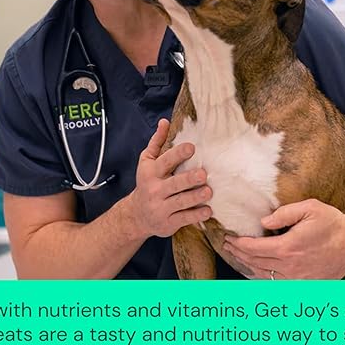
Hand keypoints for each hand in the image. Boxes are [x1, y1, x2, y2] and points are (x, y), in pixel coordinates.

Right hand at [129, 119, 211, 237]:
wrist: (136, 216)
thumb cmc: (146, 183)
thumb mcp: (147, 162)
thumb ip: (157, 142)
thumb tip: (165, 121)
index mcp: (151, 172)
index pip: (164, 161)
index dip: (178, 154)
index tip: (192, 147)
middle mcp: (154, 190)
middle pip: (174, 184)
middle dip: (188, 179)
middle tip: (203, 174)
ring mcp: (161, 208)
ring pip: (180, 202)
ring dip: (195, 197)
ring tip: (208, 192)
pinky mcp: (168, 223)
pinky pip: (184, 219)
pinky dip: (196, 215)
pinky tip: (208, 210)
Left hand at [222, 199, 344, 279]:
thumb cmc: (333, 223)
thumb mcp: (309, 208)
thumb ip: (284, 214)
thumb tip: (264, 221)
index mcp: (288, 247)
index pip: (254, 248)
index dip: (239, 244)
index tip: (230, 238)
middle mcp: (290, 266)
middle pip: (256, 262)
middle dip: (239, 254)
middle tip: (228, 246)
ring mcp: (298, 278)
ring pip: (265, 276)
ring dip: (248, 266)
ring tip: (238, 257)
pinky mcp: (305, 284)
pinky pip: (278, 283)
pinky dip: (264, 277)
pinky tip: (257, 270)